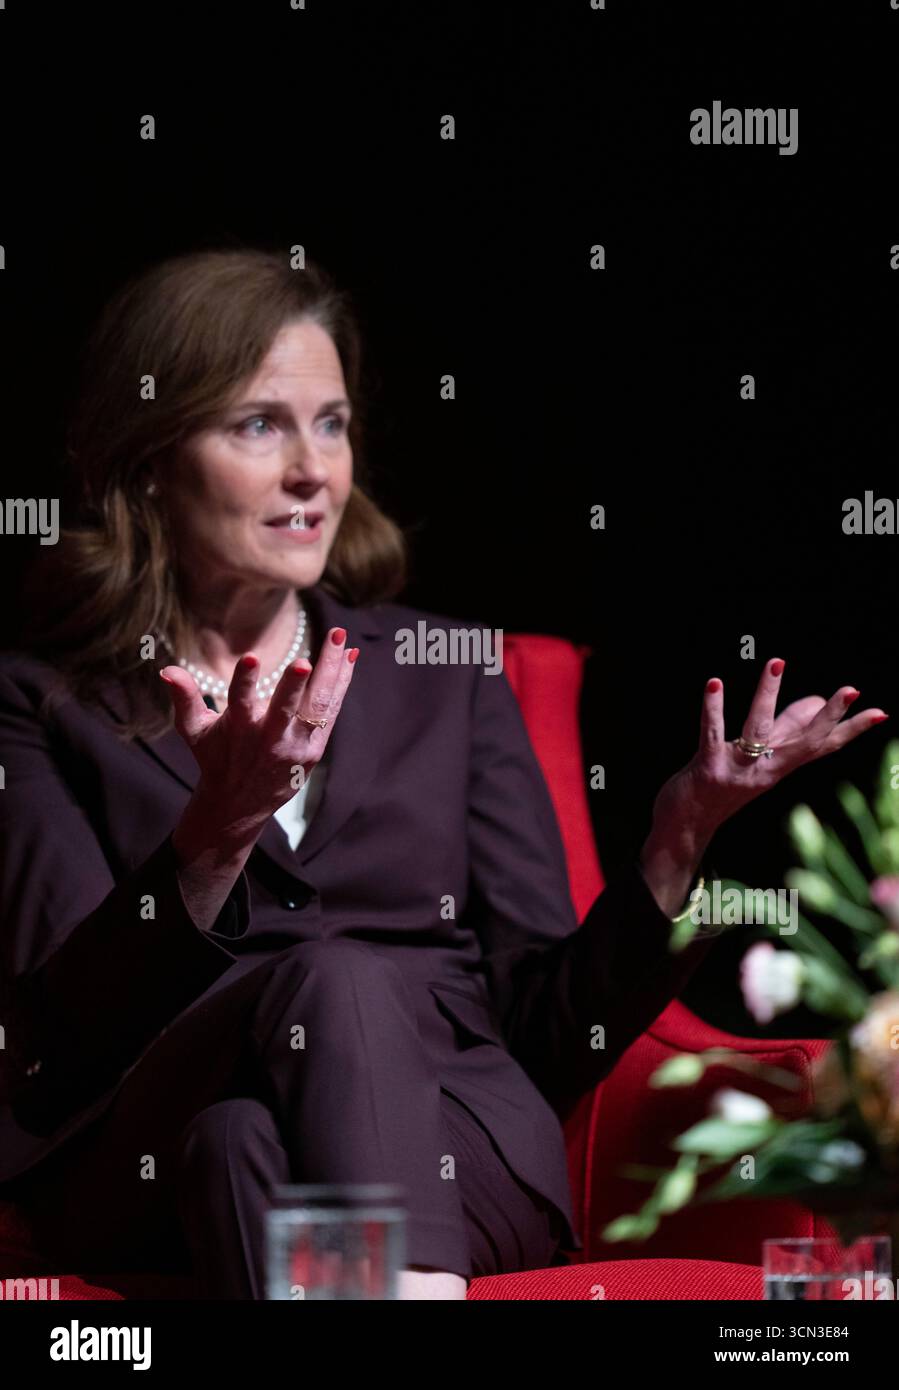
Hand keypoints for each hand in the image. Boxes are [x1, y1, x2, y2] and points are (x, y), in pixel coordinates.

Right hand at [161, 626, 358, 834]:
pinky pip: (331, 712)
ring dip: (331, 671)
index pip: (241, 701)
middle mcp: (270, 739)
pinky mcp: (314, 750)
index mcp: (239, 730)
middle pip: (286, 709)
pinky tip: (350, 657)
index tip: (251, 656)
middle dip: (295, 685)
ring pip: (318, 707)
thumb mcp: (194, 731)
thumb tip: (167, 670)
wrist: (240, 804)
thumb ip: (184, 699)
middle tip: (305, 660)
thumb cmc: (215, 757)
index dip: (246, 680)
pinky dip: (341, 684)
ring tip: (339, 637)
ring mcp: (296, 746)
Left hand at [648, 657, 887, 859]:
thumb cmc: (724, 783)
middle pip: (804, 742)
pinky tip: (714, 683)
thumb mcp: (761, 758)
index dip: (852, 729)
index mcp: (781, 765)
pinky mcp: (708, 769)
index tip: (880, 712)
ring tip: (777, 662)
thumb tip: (817, 699)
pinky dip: (713, 709)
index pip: (823, 745)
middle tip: (852, 689)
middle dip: (829, 716)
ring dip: (767, 694)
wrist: (686, 827)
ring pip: (757, 729)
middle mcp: (766, 770)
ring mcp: (738, 771)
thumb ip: (788, 729)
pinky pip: (711, 735)